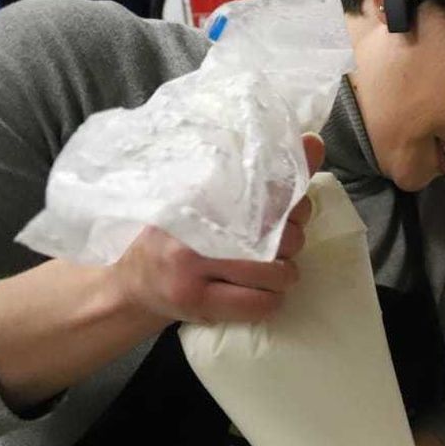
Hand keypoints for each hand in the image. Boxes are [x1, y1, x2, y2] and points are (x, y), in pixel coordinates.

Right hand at [108, 133, 324, 325]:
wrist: (129, 282)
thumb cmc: (182, 235)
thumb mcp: (214, 197)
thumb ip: (268, 176)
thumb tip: (315, 142)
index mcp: (199, 191)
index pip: (267, 189)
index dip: (292, 206)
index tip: (288, 213)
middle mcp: (193, 225)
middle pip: (281, 235)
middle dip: (292, 242)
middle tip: (277, 245)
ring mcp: (191, 265)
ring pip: (275, 273)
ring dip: (284, 274)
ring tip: (270, 270)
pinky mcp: (196, 300)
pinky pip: (261, 303)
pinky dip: (272, 300)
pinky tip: (259, 292)